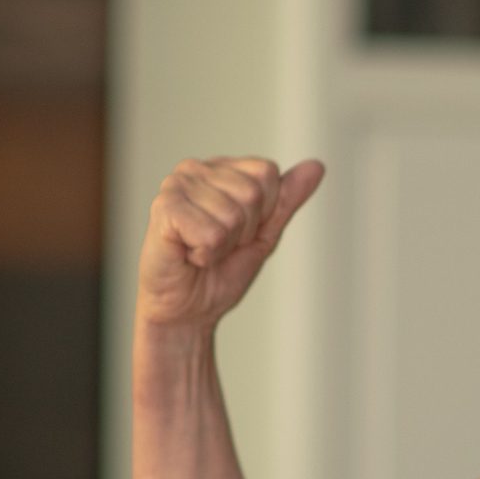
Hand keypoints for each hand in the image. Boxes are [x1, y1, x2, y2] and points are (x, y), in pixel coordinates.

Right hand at [137, 156, 325, 330]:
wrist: (188, 311)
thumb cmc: (219, 273)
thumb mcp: (264, 234)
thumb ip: (286, 200)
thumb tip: (316, 166)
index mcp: (219, 169)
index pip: (267, 173)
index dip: (263, 214)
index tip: (238, 233)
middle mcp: (195, 169)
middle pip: (252, 193)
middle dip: (243, 231)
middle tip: (218, 246)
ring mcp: (175, 186)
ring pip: (233, 215)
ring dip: (223, 246)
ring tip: (202, 251)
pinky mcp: (163, 209)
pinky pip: (211, 233)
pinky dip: (206, 254)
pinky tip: (188, 255)